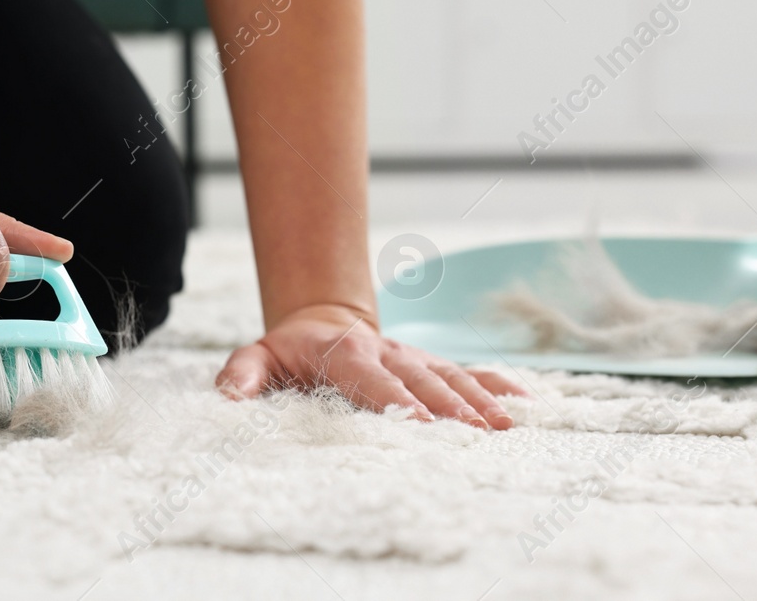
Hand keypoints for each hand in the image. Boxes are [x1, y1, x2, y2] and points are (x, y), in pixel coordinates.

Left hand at [216, 304, 524, 428]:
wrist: (320, 321)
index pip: (373, 381)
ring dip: (480, 400)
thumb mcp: (257, 356)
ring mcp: (413, 358)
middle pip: (423, 381)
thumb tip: (230, 396)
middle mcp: (388, 353)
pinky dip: (498, 384)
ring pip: (452, 376)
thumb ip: (242, 374)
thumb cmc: (288, 352)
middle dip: (451, 407)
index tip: (420, 424)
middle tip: (478, 434)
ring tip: (507, 426)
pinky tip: (526, 402)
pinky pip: (469, 372)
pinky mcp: (430, 365)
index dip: (397, 401)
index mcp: (346, 354)